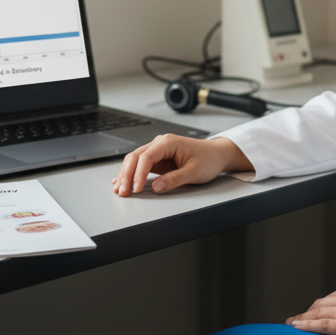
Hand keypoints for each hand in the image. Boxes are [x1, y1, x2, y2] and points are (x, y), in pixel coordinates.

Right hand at [112, 135, 251, 196]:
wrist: (216, 154)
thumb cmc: (208, 159)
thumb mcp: (194, 172)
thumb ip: (175, 179)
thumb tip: (156, 187)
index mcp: (169, 142)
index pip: (147, 156)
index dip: (139, 173)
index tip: (136, 188)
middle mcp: (160, 143)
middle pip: (136, 157)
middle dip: (126, 175)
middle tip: (123, 192)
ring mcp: (158, 151)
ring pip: (135, 161)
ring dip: (126, 175)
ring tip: (119, 189)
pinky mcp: (158, 159)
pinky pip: (140, 165)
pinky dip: (131, 174)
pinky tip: (121, 181)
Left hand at [286, 282, 335, 334]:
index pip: (329, 298)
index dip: (316, 307)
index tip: (308, 313)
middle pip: (320, 304)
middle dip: (306, 313)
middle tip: (295, 320)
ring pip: (318, 314)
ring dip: (302, 320)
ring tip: (292, 325)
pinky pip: (322, 325)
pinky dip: (306, 326)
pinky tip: (296, 327)